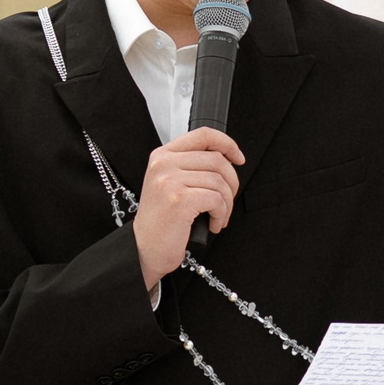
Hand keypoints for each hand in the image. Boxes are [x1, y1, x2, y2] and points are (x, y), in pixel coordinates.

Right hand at [134, 127, 244, 289]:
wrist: (145, 249)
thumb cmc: (161, 221)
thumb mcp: (170, 184)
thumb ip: (191, 167)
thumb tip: (226, 160)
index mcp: (162, 156)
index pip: (203, 135)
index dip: (227, 144)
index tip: (238, 158)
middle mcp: (163, 164)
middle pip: (217, 160)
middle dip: (231, 183)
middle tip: (227, 201)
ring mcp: (170, 181)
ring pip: (219, 181)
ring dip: (227, 203)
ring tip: (218, 216)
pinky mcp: (180, 199)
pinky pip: (217, 200)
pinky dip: (221, 214)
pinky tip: (213, 224)